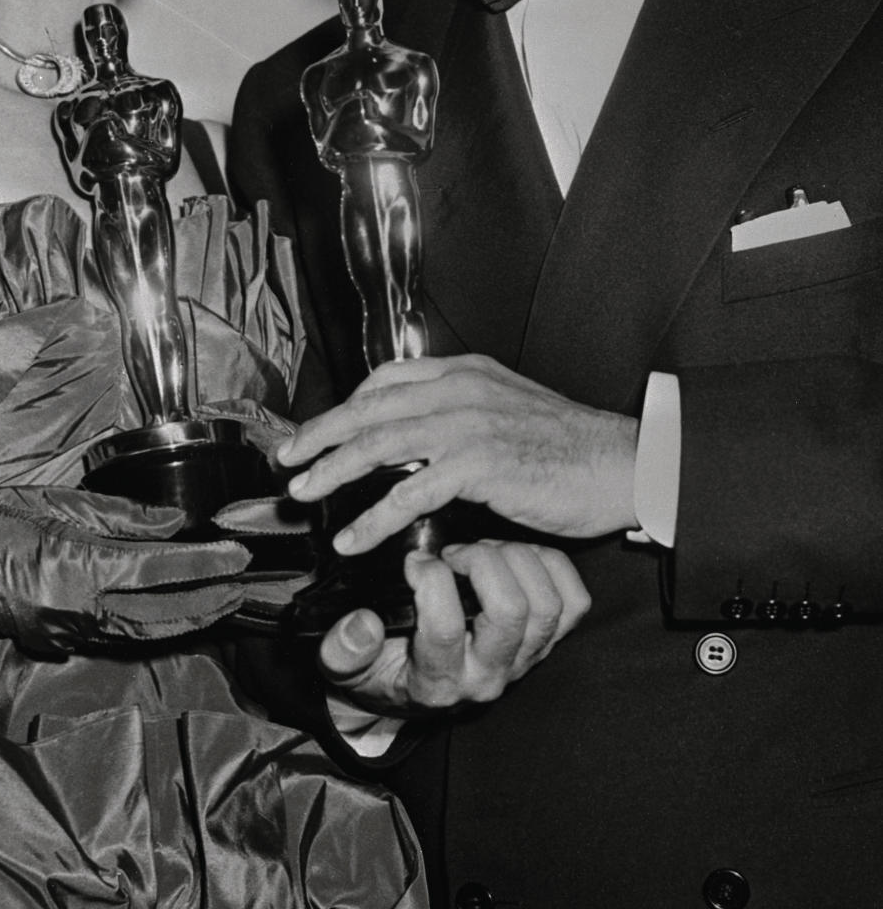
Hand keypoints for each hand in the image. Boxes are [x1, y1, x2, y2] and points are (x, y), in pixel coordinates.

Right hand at [0, 487, 251, 647]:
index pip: (155, 568)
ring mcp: (61, 633)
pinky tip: (173, 615)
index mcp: (73, 567)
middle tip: (241, 587)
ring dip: (184, 622)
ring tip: (220, 604)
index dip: (202, 563)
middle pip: (157, 616)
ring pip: (140, 635)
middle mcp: (72, 610)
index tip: (237, 554)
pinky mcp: (53, 642)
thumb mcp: (57, 502)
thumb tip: (173, 526)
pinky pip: (114, 638)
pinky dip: (150, 628)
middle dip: (205, 604)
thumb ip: (119, 517)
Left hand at [279, 353, 638, 549]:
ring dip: (333, 471)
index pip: (385, 380)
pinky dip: (373, 516)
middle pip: (369, 407)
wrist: (621, 462)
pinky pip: (410, 491)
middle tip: (287, 460)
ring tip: (304, 495)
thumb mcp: (505, 407)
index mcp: (463, 371)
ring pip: (380, 443)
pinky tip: (353, 537)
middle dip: (320, 436)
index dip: (343, 407)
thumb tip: (414, 432)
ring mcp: (468, 423)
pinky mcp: (480, 464)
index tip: (315, 432)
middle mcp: (459, 388)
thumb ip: (459, 409)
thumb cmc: (565, 444)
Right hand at [321, 540, 589, 715]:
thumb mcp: (342, 664)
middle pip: (511, 612)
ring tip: (482, 550)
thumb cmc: (376, 667)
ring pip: (546, 605)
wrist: (411, 689)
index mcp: (438, 682)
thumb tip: (361, 624)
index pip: (447, 630)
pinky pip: (573, 604)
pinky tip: (516, 556)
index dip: (431, 582)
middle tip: (454, 551)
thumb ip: (343, 649)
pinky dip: (552, 569)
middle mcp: (489, 676)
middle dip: (482, 562)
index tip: (413, 559)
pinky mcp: (545, 643)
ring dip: (516, 561)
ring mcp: (523, 661)